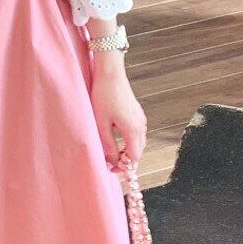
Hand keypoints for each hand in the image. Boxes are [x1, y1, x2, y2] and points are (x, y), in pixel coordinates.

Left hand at [89, 52, 147, 168]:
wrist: (110, 73)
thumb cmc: (104, 97)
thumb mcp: (102, 124)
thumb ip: (109, 145)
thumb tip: (113, 161)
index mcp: (133, 130)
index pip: (134, 157)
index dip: (124, 167)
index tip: (112, 170)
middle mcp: (141, 125)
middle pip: (138, 151)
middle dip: (127, 160)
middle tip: (111, 164)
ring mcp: (140, 118)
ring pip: (138, 142)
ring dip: (128, 150)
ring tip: (113, 153)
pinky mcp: (137, 112)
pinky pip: (137, 132)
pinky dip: (130, 141)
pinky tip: (117, 138)